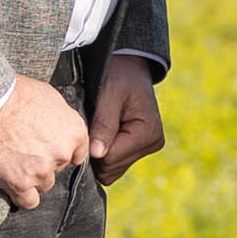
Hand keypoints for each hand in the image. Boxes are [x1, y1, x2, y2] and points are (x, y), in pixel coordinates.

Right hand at [0, 73, 89, 210]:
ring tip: (11, 162)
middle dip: (42, 163)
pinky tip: (10, 184)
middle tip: (21, 150)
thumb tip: (61, 127)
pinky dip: (21, 196)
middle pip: (57, 169)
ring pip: (43, 185)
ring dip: (30, 178)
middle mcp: (62, 153)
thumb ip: (60, 118)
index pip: (76, 154)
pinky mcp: (20, 183)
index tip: (46, 150)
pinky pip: (28, 201)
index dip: (59, 152)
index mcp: (74, 132)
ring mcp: (42, 170)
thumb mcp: (48, 97)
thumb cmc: (12, 93)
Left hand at [87, 55, 164, 185]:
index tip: (85, 128)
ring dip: (99, 152)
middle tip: (90, 125)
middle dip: (95, 151)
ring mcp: (147, 148)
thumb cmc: (119, 75)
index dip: (92, 147)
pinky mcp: (140, 148)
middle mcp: (152, 144)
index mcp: (148, 133)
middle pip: (111, 168)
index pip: (111, 159)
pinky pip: (115, 164)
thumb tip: (96, 154)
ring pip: (111, 170)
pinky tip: (102, 134)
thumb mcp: (109, 93)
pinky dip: (104, 152)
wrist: (131, 67)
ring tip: (98, 127)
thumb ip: (104, 124)